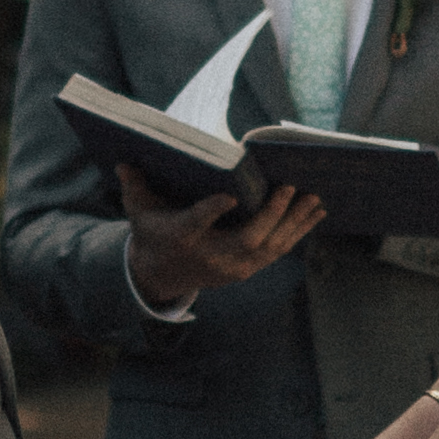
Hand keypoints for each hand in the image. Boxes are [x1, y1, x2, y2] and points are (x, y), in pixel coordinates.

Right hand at [117, 162, 327, 310]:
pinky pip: (276, 252)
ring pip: (269, 247)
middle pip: (246, 240)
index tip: (229, 196)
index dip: (212, 212)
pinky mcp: (246, 270)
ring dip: (294, 223)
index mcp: (182, 237)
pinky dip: (297, 233)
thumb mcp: (139, 211)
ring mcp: (232, 267)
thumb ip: (135, 186)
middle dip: (271, 215)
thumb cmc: (153, 232)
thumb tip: (123, 163)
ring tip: (315, 200)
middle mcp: (211, 256)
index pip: (197, 224)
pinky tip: (314, 214)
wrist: (160, 275)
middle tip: (290, 189)